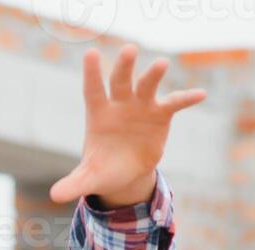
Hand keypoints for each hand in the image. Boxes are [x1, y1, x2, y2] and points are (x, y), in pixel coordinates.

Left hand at [50, 45, 206, 209]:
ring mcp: (141, 106)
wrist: (127, 172)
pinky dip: (186, 98)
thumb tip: (54, 195)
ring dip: (153, 75)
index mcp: (99, 115)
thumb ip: (73, 183)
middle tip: (129, 49)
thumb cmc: (104, 169)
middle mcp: (120, 104)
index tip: (91, 53)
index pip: (93, 90)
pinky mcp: (160, 114)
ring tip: (161, 63)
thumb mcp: (89, 178)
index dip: (92, 73)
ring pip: (147, 86)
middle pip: (121, 81)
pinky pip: (174, 103)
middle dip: (124, 66)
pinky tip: (200, 94)